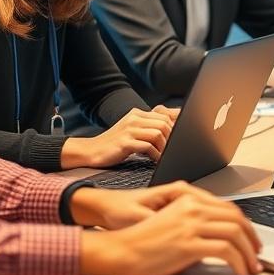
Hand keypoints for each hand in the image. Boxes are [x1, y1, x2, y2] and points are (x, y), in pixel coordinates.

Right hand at [61, 107, 175, 168]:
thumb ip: (148, 128)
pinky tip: (155, 160)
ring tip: (165, 156)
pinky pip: (147, 146)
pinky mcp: (125, 142)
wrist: (91, 151)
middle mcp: (134, 118)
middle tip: (173, 150)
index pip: (165, 115)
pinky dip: (155, 154)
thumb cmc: (114, 144)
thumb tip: (171, 131)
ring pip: (158, 133)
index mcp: (137, 114)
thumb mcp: (132, 131)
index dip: (176, 126)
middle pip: (164, 123)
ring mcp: (129, 129)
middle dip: (172, 138)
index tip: (182, 137)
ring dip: (165, 147)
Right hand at [80, 184, 262, 274]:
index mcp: (189, 199)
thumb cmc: (143, 240)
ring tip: (252, 267)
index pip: (229, 208)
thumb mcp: (173, 222)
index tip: (251, 239)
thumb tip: (220, 235)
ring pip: (235, 233)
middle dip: (252, 239)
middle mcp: (192, 207)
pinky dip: (239, 261)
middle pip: (237, 218)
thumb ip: (196, 222)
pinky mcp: (189, 243)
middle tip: (257, 254)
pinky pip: (226, 250)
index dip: (245, 225)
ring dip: (249, 253)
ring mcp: (191, 224)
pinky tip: (240, 270)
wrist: (121, 250)